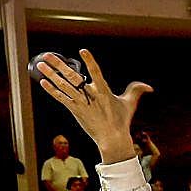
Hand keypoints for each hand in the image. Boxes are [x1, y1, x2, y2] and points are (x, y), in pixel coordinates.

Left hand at [35, 49, 151, 162]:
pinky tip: (43, 82)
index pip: (96, 73)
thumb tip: (150, 87)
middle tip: (48, 54)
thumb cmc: (121, 120)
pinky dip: (52, 90)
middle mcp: (91, 96)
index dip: (90, 62)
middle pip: (73, 77)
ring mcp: (82, 104)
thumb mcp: (130, 103)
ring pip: (64, 86)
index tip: (82, 51)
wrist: (112, 139)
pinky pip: (62, 98)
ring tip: (41, 64)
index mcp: (104, 91)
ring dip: (51, 75)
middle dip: (59, 65)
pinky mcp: (75, 111)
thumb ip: (136, 90)